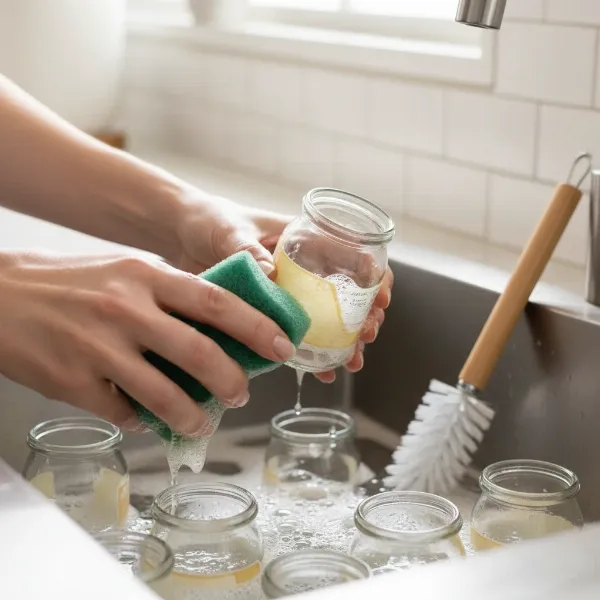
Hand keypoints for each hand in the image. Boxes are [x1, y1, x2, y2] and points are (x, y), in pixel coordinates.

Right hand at [0, 251, 295, 434]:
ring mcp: (98, 348)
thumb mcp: (126, 271)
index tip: (283, 345)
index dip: (257, 325)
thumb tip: (219, 327)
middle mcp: (126, 309)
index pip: (216, 301)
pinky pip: (122, 413)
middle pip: (200, 351)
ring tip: (203, 423)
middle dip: (233, 378)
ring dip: (192, 415)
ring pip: (164, 394)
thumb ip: (170, 294)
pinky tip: (145, 418)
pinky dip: (141, 420)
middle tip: (243, 393)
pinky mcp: (73, 383)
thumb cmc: (70, 282)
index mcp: (145, 275)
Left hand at [174, 191, 393, 382]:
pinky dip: (312, 356)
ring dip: (345, 342)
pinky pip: (297, 336)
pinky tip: (322, 373)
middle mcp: (303, 268)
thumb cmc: (208, 220)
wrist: (177, 235)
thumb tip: (271, 276)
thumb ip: (249, 251)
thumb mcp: (231, 230)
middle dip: (365, 317)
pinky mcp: (269, 314)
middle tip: (365, 336)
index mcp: (304, 239)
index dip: (376, 277)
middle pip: (349, 294)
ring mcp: (289, 294)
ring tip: (351, 361)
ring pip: (329, 321)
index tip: (381, 299)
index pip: (354, 254)